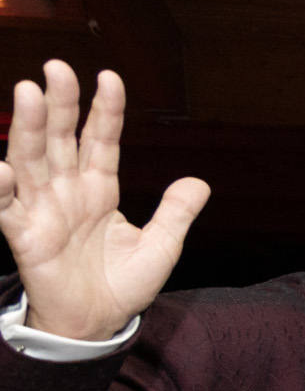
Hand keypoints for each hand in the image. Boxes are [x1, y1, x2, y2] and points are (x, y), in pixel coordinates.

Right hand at [0, 63, 207, 341]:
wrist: (99, 323)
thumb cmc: (123, 284)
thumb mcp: (161, 246)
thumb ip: (177, 213)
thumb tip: (200, 181)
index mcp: (99, 188)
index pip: (102, 139)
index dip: (106, 110)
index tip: (110, 77)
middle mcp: (67, 190)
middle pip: (62, 139)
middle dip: (61, 104)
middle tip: (58, 67)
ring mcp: (43, 209)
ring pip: (32, 160)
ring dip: (30, 128)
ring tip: (30, 93)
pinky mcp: (24, 235)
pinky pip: (6, 208)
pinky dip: (1, 188)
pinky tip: (2, 168)